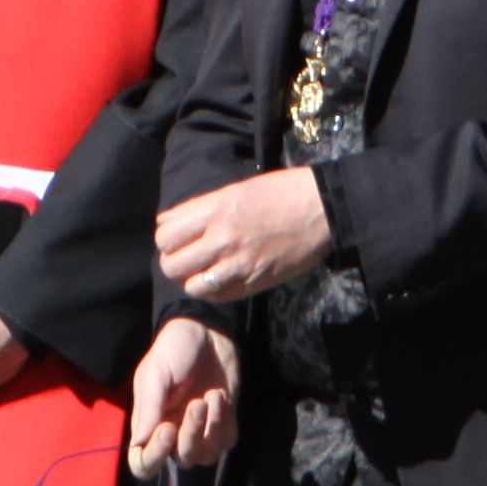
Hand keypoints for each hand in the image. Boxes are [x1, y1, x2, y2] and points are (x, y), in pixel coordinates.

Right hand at [127, 316, 240, 475]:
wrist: (207, 332)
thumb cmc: (174, 351)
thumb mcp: (155, 374)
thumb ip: (148, 409)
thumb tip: (139, 443)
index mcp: (149, 424)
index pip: (143, 463)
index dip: (154, 457)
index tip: (167, 430)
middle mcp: (173, 434)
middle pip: (181, 460)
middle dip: (191, 434)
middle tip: (197, 402)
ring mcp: (200, 431)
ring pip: (206, 456)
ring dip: (211, 427)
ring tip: (212, 395)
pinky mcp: (223, 424)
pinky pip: (226, 441)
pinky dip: (225, 421)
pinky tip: (220, 396)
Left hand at [153, 165, 335, 302]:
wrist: (321, 208)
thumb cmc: (280, 192)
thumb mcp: (235, 189)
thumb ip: (199, 208)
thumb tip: (166, 221)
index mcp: (214, 209)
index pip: (164, 235)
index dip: (167, 241)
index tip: (178, 242)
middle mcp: (221, 237)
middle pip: (171, 264)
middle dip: (174, 264)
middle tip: (188, 260)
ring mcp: (238, 262)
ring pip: (191, 286)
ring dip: (193, 281)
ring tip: (204, 272)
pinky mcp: (255, 281)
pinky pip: (219, 296)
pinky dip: (214, 291)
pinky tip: (223, 280)